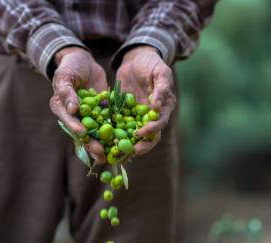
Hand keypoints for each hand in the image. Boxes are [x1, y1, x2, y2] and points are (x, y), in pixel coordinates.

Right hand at [50, 46, 107, 163]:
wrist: (84, 60)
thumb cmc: (70, 66)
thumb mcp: (65, 75)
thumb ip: (66, 91)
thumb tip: (72, 109)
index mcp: (61, 108)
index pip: (68, 121)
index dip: (76, 128)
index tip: (84, 134)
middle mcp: (74, 116)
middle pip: (83, 133)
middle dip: (92, 144)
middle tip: (101, 155)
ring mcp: (89, 116)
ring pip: (96, 133)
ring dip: (104, 145)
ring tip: (112, 157)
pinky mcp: (102, 112)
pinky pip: (108, 124)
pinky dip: (115, 133)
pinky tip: (125, 142)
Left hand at [115, 45, 176, 159]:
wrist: (135, 59)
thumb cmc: (151, 64)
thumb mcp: (160, 72)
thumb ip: (161, 88)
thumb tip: (157, 107)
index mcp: (164, 107)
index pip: (160, 122)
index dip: (152, 130)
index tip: (141, 133)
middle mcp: (152, 116)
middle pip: (149, 136)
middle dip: (141, 146)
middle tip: (131, 152)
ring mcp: (137, 118)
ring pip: (134, 137)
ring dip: (127, 148)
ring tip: (117, 156)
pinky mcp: (124, 116)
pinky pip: (120, 129)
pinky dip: (115, 138)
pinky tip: (106, 146)